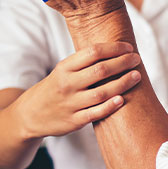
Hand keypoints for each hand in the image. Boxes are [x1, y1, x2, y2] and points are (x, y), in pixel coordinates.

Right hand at [15, 42, 140, 139]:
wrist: (30, 114)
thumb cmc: (56, 87)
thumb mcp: (64, 70)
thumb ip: (85, 61)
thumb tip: (119, 49)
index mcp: (64, 68)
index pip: (93, 52)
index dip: (115, 48)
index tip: (129, 48)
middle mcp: (67, 84)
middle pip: (100, 70)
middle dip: (123, 63)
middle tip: (137, 59)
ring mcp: (70, 103)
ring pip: (101, 92)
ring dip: (122, 83)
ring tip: (137, 76)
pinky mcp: (73, 121)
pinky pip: (95, 113)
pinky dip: (110, 106)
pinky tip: (122, 99)